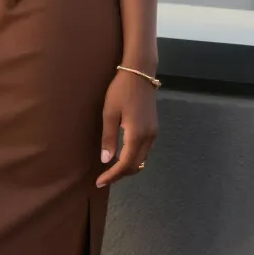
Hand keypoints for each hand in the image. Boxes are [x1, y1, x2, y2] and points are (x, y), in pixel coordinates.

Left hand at [95, 67, 157, 187]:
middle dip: (120, 174)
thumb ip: (108, 138)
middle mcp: (149, 137)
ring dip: (128, 166)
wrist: (140, 73)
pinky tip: (122, 155)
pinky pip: (144, 150)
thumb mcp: (109, 113)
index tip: (99, 181)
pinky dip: (134, 157)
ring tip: (111, 169)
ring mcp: (154, 133)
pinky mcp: (154, 128)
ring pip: (142, 158)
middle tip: (103, 177)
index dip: (113, 175)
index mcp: (137, 135)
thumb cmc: (121, 91)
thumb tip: (106, 160)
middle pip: (137, 165)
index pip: (125, 164)